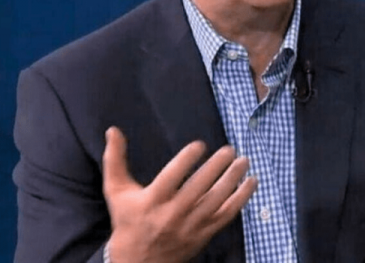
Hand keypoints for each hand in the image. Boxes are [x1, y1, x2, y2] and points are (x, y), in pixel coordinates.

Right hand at [102, 127, 257, 262]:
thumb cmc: (127, 220)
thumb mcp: (116, 190)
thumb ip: (115, 159)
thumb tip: (113, 130)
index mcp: (152, 201)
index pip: (172, 177)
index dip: (187, 159)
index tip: (200, 145)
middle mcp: (173, 214)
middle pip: (199, 187)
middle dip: (217, 167)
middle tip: (230, 149)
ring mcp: (190, 226)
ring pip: (216, 201)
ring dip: (233, 180)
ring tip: (244, 161)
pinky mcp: (203, 235)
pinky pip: (226, 216)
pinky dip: (241, 199)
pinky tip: (251, 183)